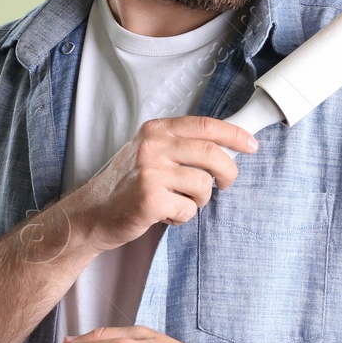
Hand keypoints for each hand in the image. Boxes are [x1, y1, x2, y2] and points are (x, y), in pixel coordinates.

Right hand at [72, 116, 256, 252]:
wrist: (91, 214)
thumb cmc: (125, 186)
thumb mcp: (148, 153)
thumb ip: (180, 145)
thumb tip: (225, 147)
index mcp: (156, 130)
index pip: (205, 125)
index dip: (234, 135)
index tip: (250, 145)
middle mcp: (153, 146)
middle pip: (212, 154)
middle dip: (228, 173)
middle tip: (225, 184)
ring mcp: (150, 171)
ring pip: (203, 185)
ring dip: (198, 200)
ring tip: (177, 202)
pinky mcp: (150, 199)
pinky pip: (188, 210)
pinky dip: (181, 217)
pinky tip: (163, 214)